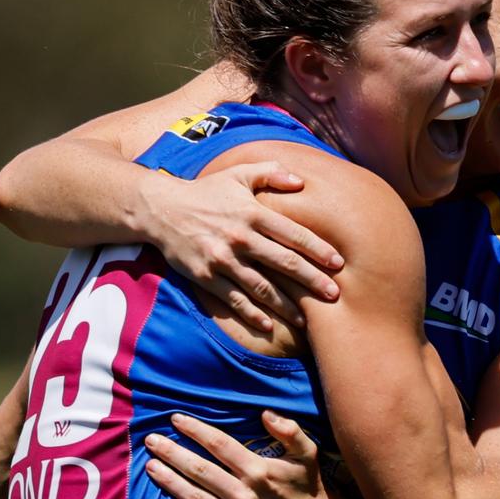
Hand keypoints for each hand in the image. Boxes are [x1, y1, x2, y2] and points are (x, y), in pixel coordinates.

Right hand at [139, 161, 343, 330]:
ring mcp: (223, 260)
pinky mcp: (206, 278)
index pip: (294, 234)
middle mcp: (241, 238)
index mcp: (253, 213)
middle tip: (334, 295)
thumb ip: (271, 172)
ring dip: (286, 305)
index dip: (318, 249)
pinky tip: (269, 326)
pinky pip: (234, 300)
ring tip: (307, 318)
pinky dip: (252, 315)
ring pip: (262, 287)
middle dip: (312, 281)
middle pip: (284, 263)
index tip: (338, 263)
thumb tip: (301, 181)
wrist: (161, 210)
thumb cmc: (207, 191)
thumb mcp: (238, 174)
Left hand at [145, 411, 328, 498]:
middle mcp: (242, 492)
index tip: (176, 419)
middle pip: (199, 469)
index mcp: (259, 470)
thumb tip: (265, 412)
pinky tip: (166, 493)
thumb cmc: (307, 486)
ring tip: (149, 464)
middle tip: (152, 439)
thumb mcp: (308, 454)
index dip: (196, 430)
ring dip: (169, 478)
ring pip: (193, 494)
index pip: (219, 445)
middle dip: (172, 452)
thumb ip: (290, 431)